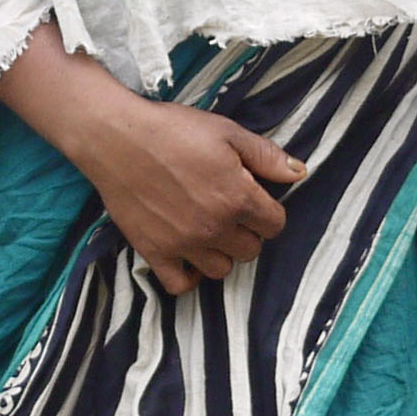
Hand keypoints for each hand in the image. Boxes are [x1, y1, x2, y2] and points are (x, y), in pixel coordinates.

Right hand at [73, 95, 307, 296]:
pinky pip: (181, 285)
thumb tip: (300, 172)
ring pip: (221, 270)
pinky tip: (188, 256)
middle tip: (229, 211)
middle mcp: (215, 227)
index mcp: (238, 197)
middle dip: (246, 232)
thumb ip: (266, 156)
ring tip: (208, 230)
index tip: (253, 199)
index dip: (268, 211)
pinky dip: (188, 276)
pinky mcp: (154, 252)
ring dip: (221, 253)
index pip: (275, 225)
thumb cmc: (172, 129)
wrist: (116, 138)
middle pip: (251, 250)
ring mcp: (184, 244)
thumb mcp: (227, 132)